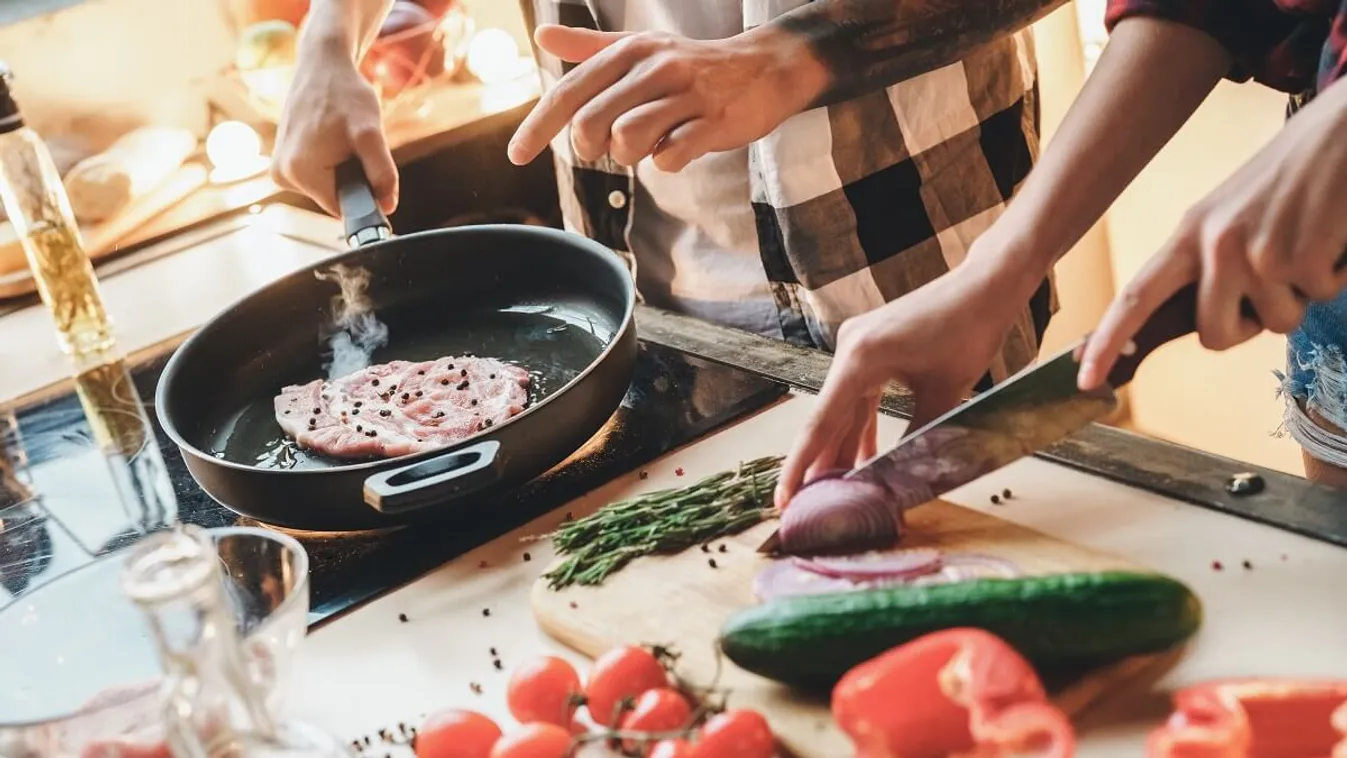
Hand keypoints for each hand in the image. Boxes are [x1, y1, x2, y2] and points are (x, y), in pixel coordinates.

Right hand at [271, 34, 397, 215]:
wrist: (322, 65)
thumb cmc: (346, 94)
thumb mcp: (371, 133)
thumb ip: (382, 172)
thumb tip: (388, 206)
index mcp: (300, 173)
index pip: (344, 208)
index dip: (365, 194)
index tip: (370, 169)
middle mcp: (282, 175)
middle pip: (334, 197)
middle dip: (352, 177)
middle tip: (354, 145)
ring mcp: (279, 169)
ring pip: (327, 187)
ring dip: (341, 169)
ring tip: (340, 138)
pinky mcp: (281, 161)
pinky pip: (316, 176)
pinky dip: (329, 162)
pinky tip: (329, 138)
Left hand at [506, 24, 825, 170]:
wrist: (766, 67)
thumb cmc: (695, 66)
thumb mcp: (641, 50)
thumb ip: (591, 47)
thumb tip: (543, 34)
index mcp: (629, 52)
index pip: (568, 92)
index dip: (537, 127)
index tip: (516, 156)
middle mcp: (654, 67)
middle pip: (591, 122)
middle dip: (592, 146)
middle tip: (611, 146)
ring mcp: (687, 94)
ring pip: (628, 139)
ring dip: (631, 156)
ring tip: (649, 145)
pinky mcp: (715, 120)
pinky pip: (672, 155)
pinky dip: (668, 161)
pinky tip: (679, 148)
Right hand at [774, 263, 1028, 507]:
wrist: (985, 286)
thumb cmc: (969, 332)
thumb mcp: (944, 394)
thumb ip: (917, 437)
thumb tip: (898, 480)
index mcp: (860, 359)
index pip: (822, 423)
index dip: (800, 466)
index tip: (783, 498)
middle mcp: (848, 349)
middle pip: (827, 417)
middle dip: (820, 463)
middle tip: (808, 505)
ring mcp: (857, 347)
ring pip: (843, 409)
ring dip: (843, 447)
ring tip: (835, 490)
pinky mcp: (871, 348)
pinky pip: (859, 396)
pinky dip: (862, 426)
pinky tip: (864, 458)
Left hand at [1078, 79, 1346, 389]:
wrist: (1342, 134)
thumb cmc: (1288, 177)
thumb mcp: (1228, 214)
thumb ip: (1206, 263)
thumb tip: (1202, 320)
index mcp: (1188, 233)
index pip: (1135, 297)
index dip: (1107, 342)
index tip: (1086, 379)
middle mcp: (1214, 245)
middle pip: (1213, 335)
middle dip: (1245, 326)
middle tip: (1270, 284)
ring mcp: (1257, 253)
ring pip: (1275, 323)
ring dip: (1298, 296)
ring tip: (1304, 244)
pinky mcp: (1302, 257)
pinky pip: (1320, 297)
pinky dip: (1334, 275)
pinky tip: (1330, 238)